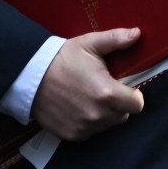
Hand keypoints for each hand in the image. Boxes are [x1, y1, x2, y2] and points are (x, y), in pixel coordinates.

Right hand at [31, 28, 145, 140]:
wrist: (30, 77)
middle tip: (105, 88)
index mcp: (107, 93)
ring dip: (104, 113)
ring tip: (90, 96)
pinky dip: (89, 122)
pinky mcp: (72, 135)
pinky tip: (79, 106)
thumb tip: (137, 33)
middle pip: (123, 114)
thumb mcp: (89, 43)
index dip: (134, 95)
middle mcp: (97, 115)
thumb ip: (116, 39)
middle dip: (119, 103)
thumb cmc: (62, 59)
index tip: (125, 86)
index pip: (137, 104)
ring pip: (107, 123)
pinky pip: (91, 131)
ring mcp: (84, 127)